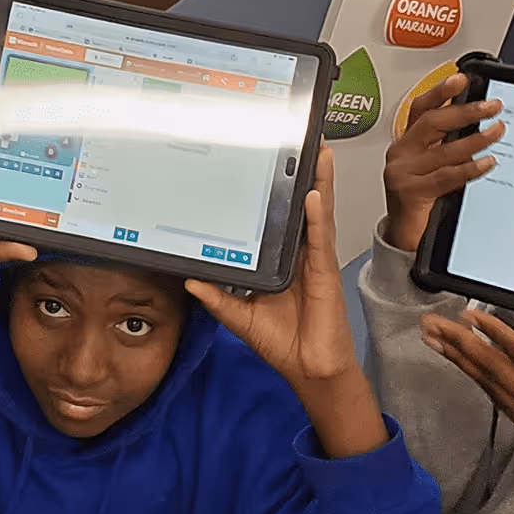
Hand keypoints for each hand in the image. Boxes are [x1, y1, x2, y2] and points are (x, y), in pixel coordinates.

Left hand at [187, 147, 358, 386]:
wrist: (308, 369)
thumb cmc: (283, 342)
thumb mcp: (238, 317)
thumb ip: (216, 298)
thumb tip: (189, 281)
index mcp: (284, 260)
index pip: (281, 218)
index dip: (283, 191)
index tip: (275, 163)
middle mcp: (301, 255)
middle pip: (304, 207)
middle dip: (307, 175)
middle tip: (306, 143)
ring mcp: (315, 261)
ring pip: (317, 215)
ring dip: (320, 183)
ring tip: (319, 155)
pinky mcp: (324, 274)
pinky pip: (319, 240)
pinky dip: (317, 217)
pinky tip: (315, 196)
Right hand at [382, 75, 504, 252]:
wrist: (404, 236)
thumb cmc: (421, 201)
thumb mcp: (433, 167)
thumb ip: (447, 147)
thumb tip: (480, 124)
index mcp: (406, 143)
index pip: (421, 109)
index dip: (440, 92)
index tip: (461, 79)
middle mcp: (402, 154)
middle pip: (432, 123)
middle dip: (464, 111)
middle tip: (490, 106)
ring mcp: (404, 173)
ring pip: (443, 149)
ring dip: (475, 139)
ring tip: (496, 132)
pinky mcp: (411, 193)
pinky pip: (446, 176)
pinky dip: (469, 168)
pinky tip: (486, 163)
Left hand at [422, 314, 513, 513]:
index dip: (497, 335)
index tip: (471, 316)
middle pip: (493, 367)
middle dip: (460, 342)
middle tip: (432, 322)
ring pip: (486, 380)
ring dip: (458, 357)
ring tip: (434, 337)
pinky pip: (493, 395)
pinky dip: (474, 375)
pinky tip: (463, 366)